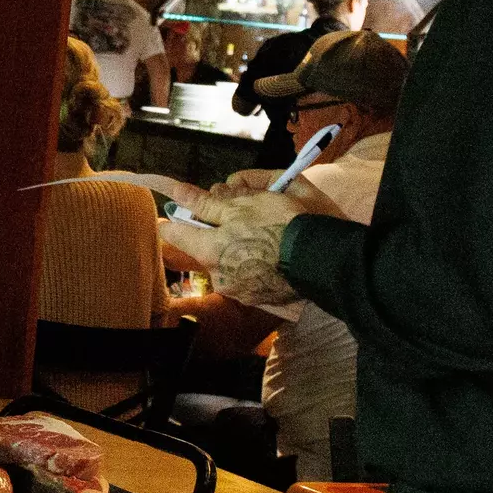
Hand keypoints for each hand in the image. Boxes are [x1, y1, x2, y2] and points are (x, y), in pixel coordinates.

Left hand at [157, 184, 307, 307]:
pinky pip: (245, 276)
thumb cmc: (277, 225)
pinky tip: (268, 253)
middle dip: (212, 233)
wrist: (319, 259)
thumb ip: (205, 203)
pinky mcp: (259, 299)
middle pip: (202, 249)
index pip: (173, 234)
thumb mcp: (241, 206)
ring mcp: (239, 291)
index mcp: (208, 252)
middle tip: (235, 217)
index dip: (176, 218)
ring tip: (257, 234)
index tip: (184, 209)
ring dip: (233, 249)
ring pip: (225, 263)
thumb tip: (176, 194)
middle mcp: (218, 277)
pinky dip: (250, 264)